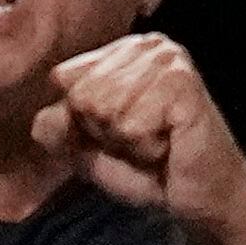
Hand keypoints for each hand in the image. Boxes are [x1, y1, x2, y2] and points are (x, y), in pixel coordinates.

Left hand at [33, 33, 245, 244]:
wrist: (204, 200)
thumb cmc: (151, 170)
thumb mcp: (88, 149)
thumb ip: (58, 129)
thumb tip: (41, 119)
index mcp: (123, 49)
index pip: (64, 78)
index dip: (84, 120)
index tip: (121, 132)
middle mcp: (148, 44)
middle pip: (82, 94)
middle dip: (106, 131)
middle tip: (144, 141)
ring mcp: (169, 60)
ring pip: (104, 108)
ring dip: (127, 140)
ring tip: (158, 143)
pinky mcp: (184, 84)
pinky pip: (131, 124)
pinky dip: (146, 146)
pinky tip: (171, 145)